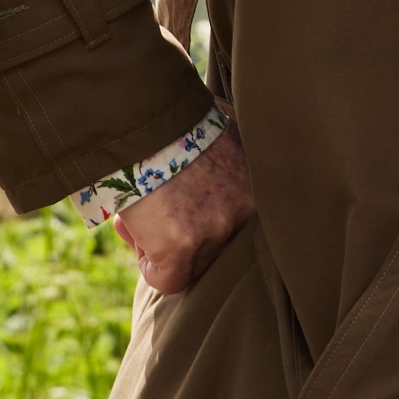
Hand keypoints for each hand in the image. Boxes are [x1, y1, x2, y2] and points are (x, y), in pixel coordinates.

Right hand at [112, 126, 254, 292]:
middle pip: (219, 247)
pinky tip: (136, 229)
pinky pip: (168, 280)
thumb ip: (237, 158)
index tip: (186, 199)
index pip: (242, 225)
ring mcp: (217, 230)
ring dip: (165, 245)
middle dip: (188, 234)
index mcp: (263, 186)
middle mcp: (248, 211)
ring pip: (192, 264)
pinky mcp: (182, 247)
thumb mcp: (226, 132)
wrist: (144, 118)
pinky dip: (148, 264)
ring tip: (145, 212)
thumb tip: (230, 169)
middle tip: (162, 209)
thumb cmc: (177, 119)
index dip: (208, 216)